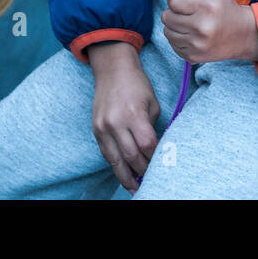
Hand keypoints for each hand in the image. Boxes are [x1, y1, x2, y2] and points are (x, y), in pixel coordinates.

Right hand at [87, 43, 159, 194]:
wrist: (112, 69)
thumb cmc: (137, 84)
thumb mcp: (152, 103)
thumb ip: (153, 127)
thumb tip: (155, 150)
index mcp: (134, 114)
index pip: (147, 145)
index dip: (154, 158)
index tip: (162, 166)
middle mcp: (116, 122)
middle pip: (131, 156)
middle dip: (142, 171)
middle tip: (151, 181)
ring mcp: (103, 127)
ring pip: (115, 160)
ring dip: (126, 176)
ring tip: (135, 188)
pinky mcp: (96, 129)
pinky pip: (106, 153)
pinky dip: (115, 165)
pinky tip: (123, 174)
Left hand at [162, 0, 257, 63]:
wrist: (243, 36)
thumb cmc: (226, 10)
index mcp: (207, 7)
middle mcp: (201, 27)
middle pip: (166, 16)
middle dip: (174, 11)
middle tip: (188, 12)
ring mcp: (196, 45)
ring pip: (167, 31)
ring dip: (175, 26)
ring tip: (191, 24)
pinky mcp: (192, 57)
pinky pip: (172, 44)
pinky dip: (179, 39)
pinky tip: (192, 35)